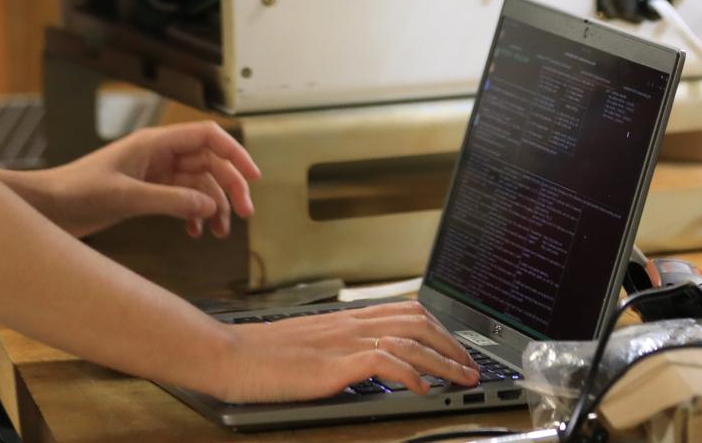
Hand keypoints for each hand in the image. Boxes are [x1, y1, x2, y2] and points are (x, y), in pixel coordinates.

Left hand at [27, 121, 259, 238]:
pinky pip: (182, 198)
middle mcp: (158, 154)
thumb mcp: (125, 197)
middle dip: (229, 187)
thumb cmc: (76, 192)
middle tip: (243, 216)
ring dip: (213, 205)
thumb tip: (210, 205)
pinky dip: (193, 214)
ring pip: (198, 183)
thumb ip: (170, 200)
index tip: (254, 178)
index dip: (235, 153)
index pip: (208, 137)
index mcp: (154, 143)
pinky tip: (193, 233)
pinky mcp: (146, 191)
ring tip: (218, 233)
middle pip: (209, 162)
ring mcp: (153, 173)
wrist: (47, 207)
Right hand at [210, 302, 481, 402]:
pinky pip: (385, 362)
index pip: (404, 311)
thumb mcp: (310, 347)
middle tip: (470, 367)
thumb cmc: (262, 356)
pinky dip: (410, 374)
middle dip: (451, 344)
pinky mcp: (334, 363)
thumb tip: (366, 363)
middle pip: (416, 321)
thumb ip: (339, 350)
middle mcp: (350, 323)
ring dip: (443, 361)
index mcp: (345, 319)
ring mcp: (343, 341)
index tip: (455, 347)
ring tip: (461, 380)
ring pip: (409, 340)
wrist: (231, 356)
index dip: (437, 328)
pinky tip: (422, 389)